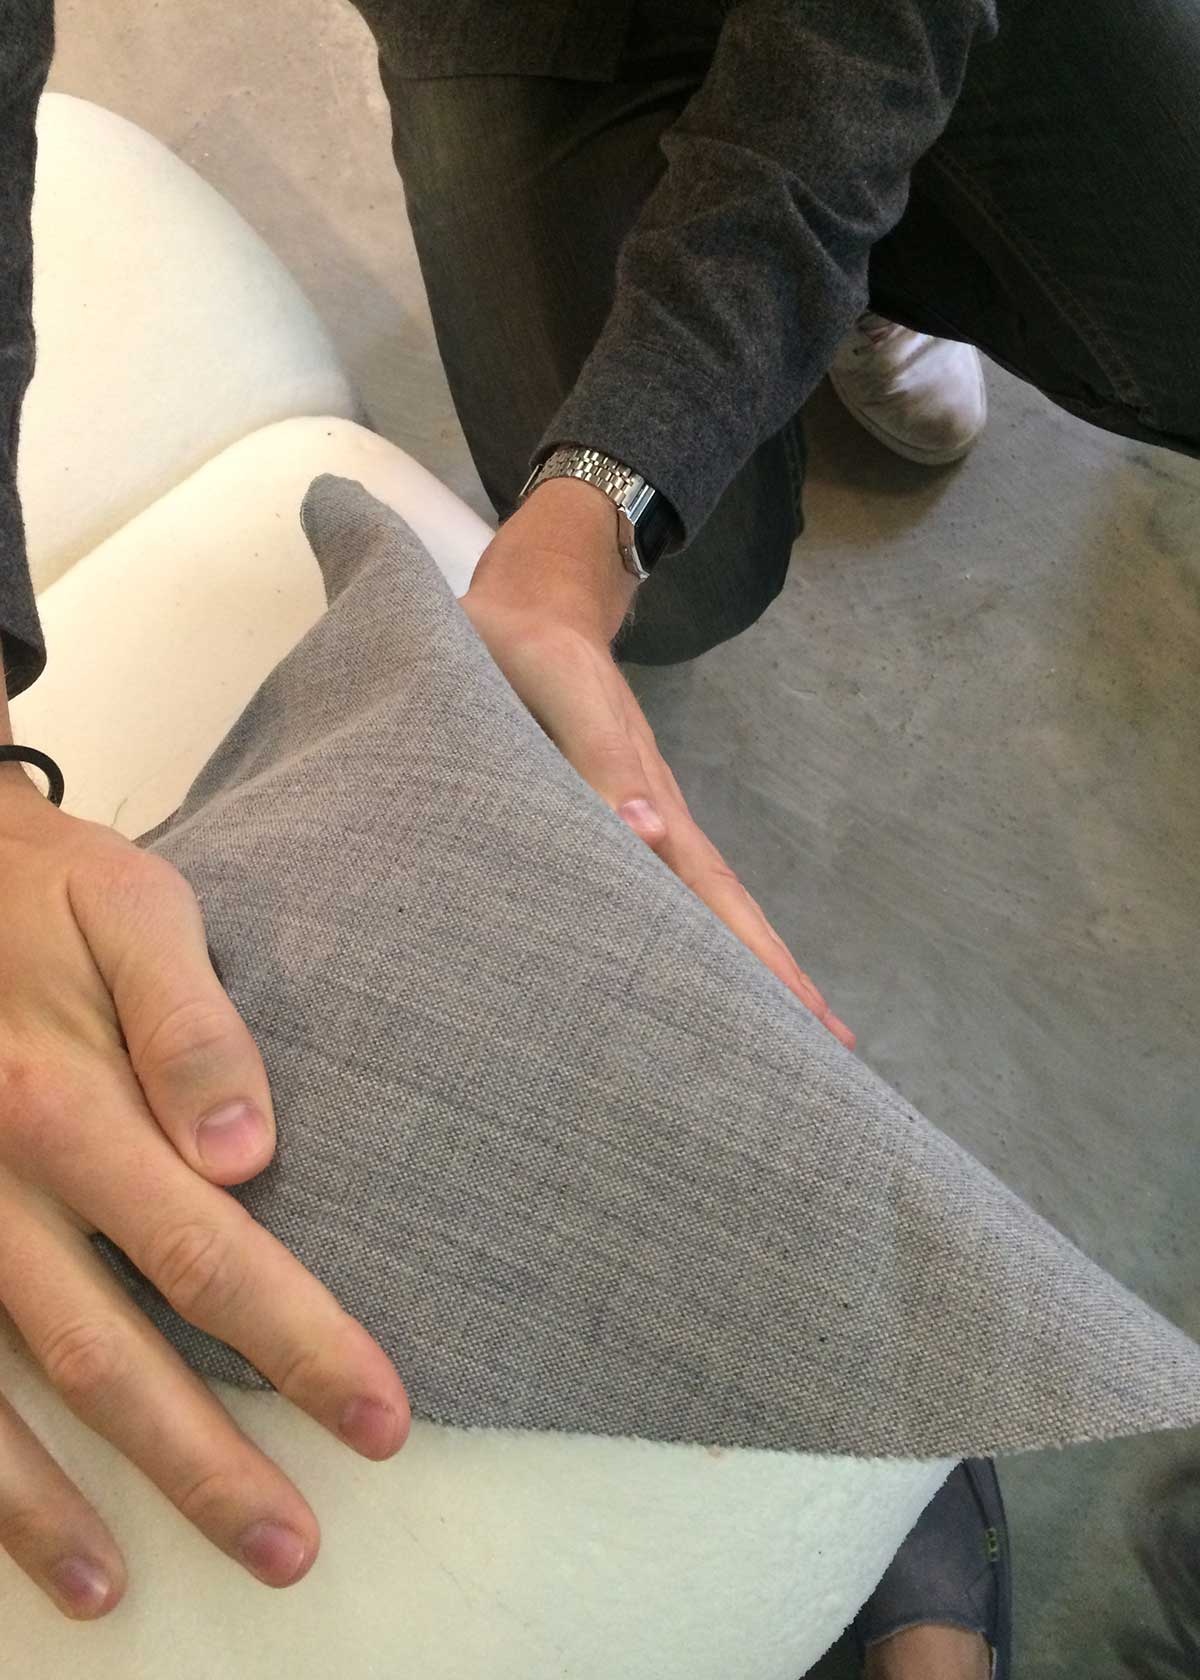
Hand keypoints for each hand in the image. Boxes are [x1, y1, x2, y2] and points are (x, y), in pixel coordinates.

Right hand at [0, 764, 409, 1618]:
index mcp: (63, 1100)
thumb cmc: (46, 893)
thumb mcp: (132, 910)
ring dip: (72, 1505)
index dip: (295, 1343)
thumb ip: (190, 1026)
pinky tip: (39, 1552)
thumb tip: (249, 1152)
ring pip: (8, 1393)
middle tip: (294, 1546)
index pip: (204, 1250)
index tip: (380, 1419)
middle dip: (204, 1460)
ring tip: (144, 1590)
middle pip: (107, 1350)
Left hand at [463, 477, 853, 1049]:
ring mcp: (648, 817)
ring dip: (748, 966)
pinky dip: (700, 938)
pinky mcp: (625, 815)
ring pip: (707, 904)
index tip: (799, 1020)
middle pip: (728, 908)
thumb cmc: (517, 646)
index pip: (710, 891)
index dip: (751, 955)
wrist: (534, 600)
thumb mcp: (552, 691)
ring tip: (789, 1037)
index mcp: (642, 795)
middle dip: (774, 979)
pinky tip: (701, 978)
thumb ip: (592, 754)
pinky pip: (671, 891)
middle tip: (829, 1059)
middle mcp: (659, 817)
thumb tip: (646, 832)